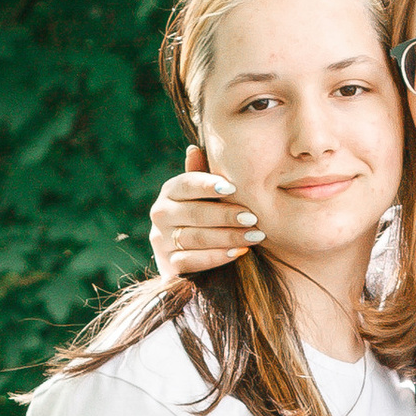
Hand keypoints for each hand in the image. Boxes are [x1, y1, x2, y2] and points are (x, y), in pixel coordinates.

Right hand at [150, 147, 262, 280]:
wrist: (197, 263)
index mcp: (170, 193)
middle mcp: (160, 215)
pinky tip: (239, 252)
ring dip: (228, 237)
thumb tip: (194, 149)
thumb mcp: (207, 198)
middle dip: (225, 215)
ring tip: (255, 235)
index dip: (207, 185)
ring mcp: (161, 242)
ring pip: (195, 238)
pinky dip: (216, 257)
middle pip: (193, 213)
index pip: (185, 184)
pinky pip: (192, 261)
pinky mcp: (168, 266)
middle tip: (253, 217)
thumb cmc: (208, 220)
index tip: (233, 188)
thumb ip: (203, 177)